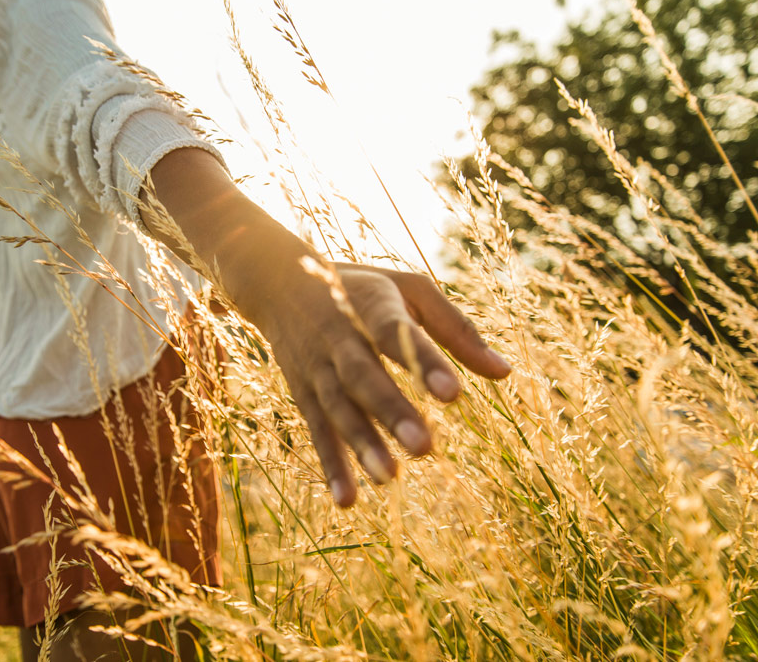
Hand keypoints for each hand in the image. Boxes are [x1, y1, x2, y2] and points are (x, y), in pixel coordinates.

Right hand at [258, 262, 510, 506]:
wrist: (278, 283)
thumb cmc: (361, 288)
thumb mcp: (409, 290)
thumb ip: (455, 328)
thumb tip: (504, 373)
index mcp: (371, 306)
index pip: (395, 333)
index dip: (422, 363)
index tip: (453, 394)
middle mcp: (340, 339)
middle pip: (363, 377)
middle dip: (391, 411)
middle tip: (425, 447)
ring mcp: (317, 369)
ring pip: (338, 409)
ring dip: (361, 445)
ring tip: (390, 479)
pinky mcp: (303, 394)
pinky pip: (318, 432)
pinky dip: (331, 465)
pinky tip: (348, 499)